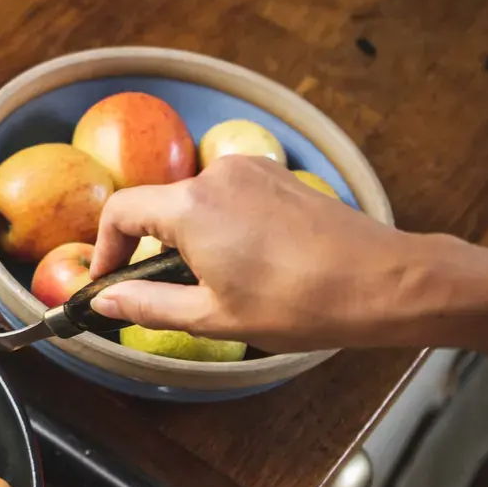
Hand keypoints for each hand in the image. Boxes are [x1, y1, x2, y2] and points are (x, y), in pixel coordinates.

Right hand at [86, 156, 422, 351]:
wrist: (383, 282)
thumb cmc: (300, 304)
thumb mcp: (213, 316)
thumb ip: (148, 304)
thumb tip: (105, 301)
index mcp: (190, 208)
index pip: (120, 213)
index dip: (104, 250)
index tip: (109, 282)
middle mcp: (216, 175)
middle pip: (158, 205)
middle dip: (148, 246)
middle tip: (157, 290)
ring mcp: (251, 170)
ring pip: (195, 201)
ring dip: (187, 236)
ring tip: (210, 280)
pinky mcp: (278, 177)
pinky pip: (229, 196)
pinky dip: (220, 223)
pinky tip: (246, 261)